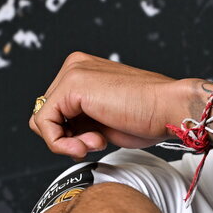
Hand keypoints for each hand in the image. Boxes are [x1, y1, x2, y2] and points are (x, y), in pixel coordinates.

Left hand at [29, 51, 200, 158]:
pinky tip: (88, 145)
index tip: (96, 143)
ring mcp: (72, 72)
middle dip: (68, 138)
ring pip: (41, 121)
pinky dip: (61, 143)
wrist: (170, 109)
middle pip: (45, 115)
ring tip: (96, 142)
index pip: (54, 110)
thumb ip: (80, 122)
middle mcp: (74, 66)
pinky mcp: (72, 85)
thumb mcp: (104, 121)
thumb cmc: (148, 116)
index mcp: (83, 71)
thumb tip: (59, 137)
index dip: (69, 135)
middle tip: (97, 143)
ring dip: (67, 142)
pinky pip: (44, 123)